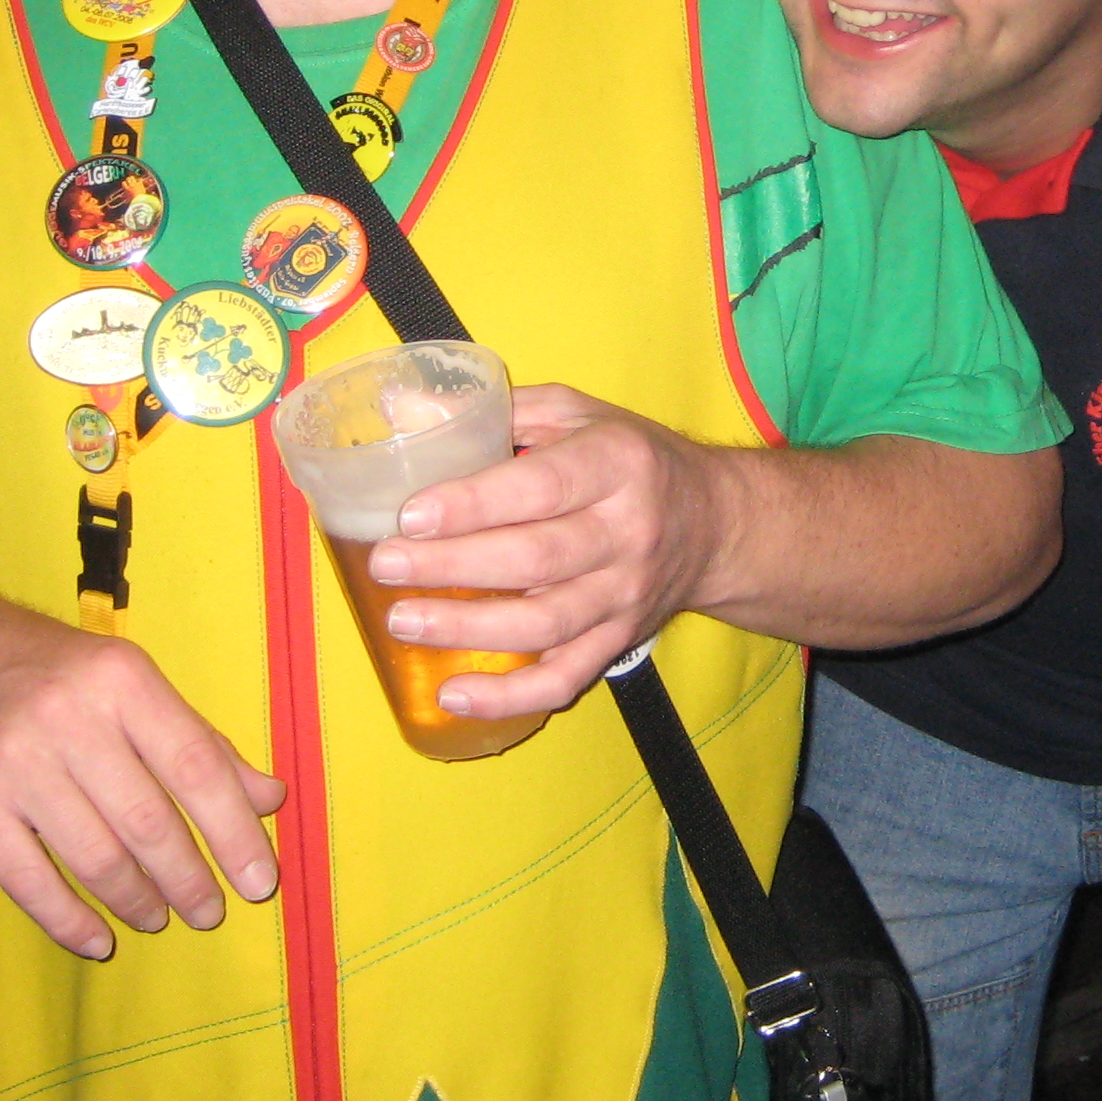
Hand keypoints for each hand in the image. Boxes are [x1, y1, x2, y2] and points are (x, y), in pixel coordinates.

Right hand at [0, 580, 284, 959]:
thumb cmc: (56, 674)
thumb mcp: (132, 684)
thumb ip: (200, 742)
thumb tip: (270, 798)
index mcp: (124, 681)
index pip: (195, 766)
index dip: (234, 830)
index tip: (259, 880)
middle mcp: (70, 719)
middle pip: (148, 820)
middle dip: (189, 878)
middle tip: (209, 911)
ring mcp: (14, 764)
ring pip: (95, 855)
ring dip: (137, 899)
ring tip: (160, 916)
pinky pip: (28, 880)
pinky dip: (69, 920)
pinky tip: (99, 939)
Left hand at [361, 385, 731, 722]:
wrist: (715, 523)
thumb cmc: (630, 460)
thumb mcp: (578, 413)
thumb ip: (499, 409)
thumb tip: (403, 403)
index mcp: (616, 464)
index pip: (541, 487)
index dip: (474, 504)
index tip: (410, 515)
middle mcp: (627, 532)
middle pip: (535, 559)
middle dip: (453, 567)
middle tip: (386, 565)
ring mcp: (625, 594)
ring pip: (545, 624)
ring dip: (469, 630)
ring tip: (403, 621)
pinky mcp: (620, 640)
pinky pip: (565, 679)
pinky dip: (509, 697)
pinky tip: (453, 695)